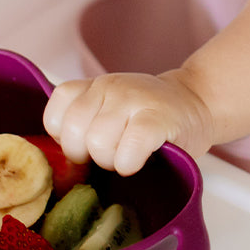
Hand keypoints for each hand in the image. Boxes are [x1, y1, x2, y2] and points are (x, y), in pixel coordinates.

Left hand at [43, 70, 214, 175]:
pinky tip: (138, 160)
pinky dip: (129, 163)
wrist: (195, 101)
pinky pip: (128, 150)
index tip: (85, 145)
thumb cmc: (148, 116)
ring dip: (112, 161)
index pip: (54, 116)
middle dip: (89, 156)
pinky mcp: (157, 118)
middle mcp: (108, 87)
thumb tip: (55, 161)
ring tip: (128, 154)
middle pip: (74, 134)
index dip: (66, 140)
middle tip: (110, 153)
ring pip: (98, 144)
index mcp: (91, 86)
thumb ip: (83, 121)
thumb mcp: (109, 107)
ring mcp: (132, 99)